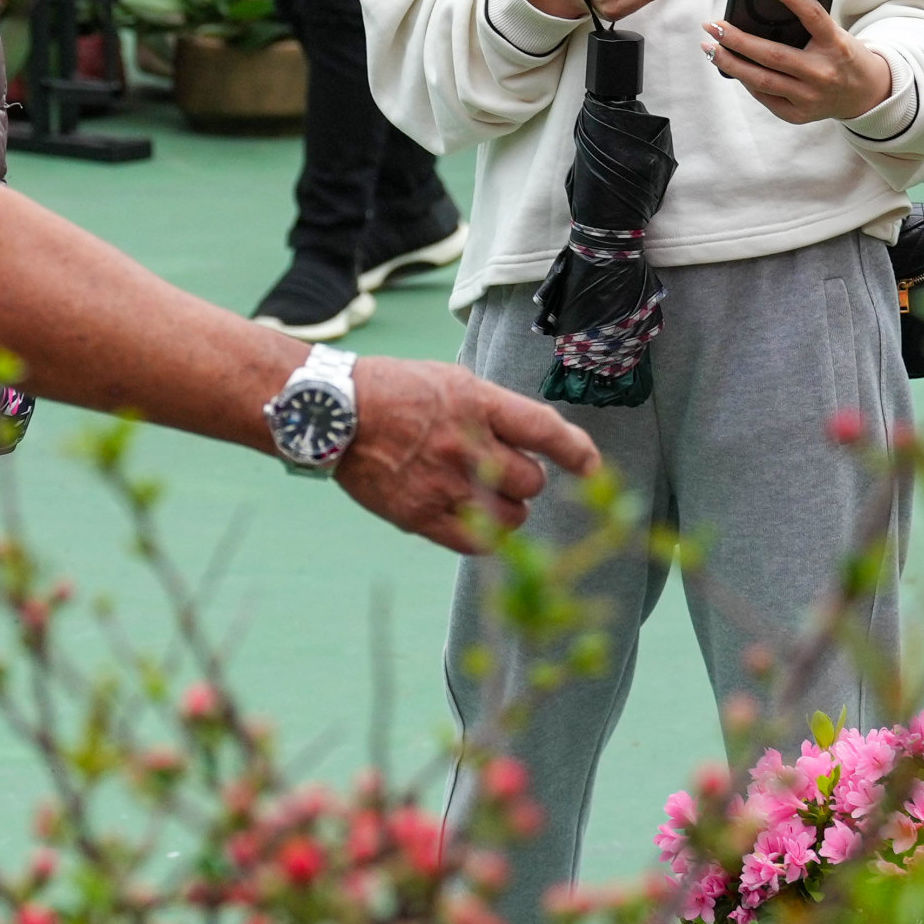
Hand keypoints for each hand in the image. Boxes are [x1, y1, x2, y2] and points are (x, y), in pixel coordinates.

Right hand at [336, 356, 594, 550]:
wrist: (332, 413)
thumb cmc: (392, 391)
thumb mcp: (450, 381)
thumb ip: (491, 408)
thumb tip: (530, 435)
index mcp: (477, 404)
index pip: (544, 430)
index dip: (577, 451)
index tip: (591, 465)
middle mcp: (466, 445)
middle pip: (531, 481)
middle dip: (526, 480)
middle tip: (504, 472)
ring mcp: (444, 484)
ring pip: (511, 516)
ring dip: (508, 509)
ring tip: (484, 495)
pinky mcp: (422, 516)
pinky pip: (478, 542)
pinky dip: (486, 535)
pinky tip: (474, 520)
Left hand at [702, 0, 896, 124]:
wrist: (864, 95)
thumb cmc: (843, 57)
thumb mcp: (835, 34)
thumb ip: (808, 24)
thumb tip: (765, 6)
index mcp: (836, 45)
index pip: (813, 15)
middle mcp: (823, 73)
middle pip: (772, 55)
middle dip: (736, 40)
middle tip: (713, 27)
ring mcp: (810, 97)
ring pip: (761, 80)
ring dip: (730, 63)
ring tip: (710, 49)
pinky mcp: (799, 114)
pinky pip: (764, 96)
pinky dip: (746, 80)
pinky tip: (733, 68)